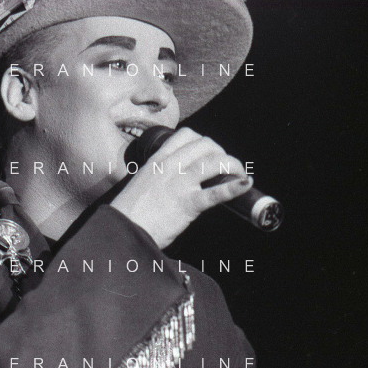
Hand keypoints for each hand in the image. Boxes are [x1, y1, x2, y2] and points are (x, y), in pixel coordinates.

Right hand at [110, 127, 251, 248]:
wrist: (122, 231)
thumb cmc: (130, 214)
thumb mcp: (142, 185)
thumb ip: (159, 178)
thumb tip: (176, 184)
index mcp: (158, 160)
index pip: (187, 135)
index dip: (205, 141)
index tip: (211, 153)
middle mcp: (171, 166)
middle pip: (206, 145)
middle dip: (222, 153)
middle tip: (228, 168)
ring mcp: (180, 184)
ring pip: (214, 162)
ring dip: (233, 166)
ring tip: (239, 175)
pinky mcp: (187, 203)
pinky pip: (216, 192)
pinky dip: (234, 188)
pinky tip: (246, 185)